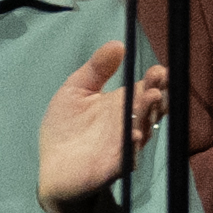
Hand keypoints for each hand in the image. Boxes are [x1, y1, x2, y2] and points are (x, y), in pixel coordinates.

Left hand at [38, 37, 170, 211]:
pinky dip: (132, 145)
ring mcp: (124, 146)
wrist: (53, 169)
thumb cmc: (65, 128)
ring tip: (151, 98)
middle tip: (157, 82)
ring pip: (143, 128)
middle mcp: (128, 124)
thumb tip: (117, 43)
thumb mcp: (76, 90)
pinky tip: (134, 133)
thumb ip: (96, 69)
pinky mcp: (114, 166)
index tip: (159, 70)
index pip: (145, 89)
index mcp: (121, 104)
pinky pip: (128, 156)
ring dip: (147, 114)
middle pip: (149, 108)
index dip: (155, 80)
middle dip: (156, 94)